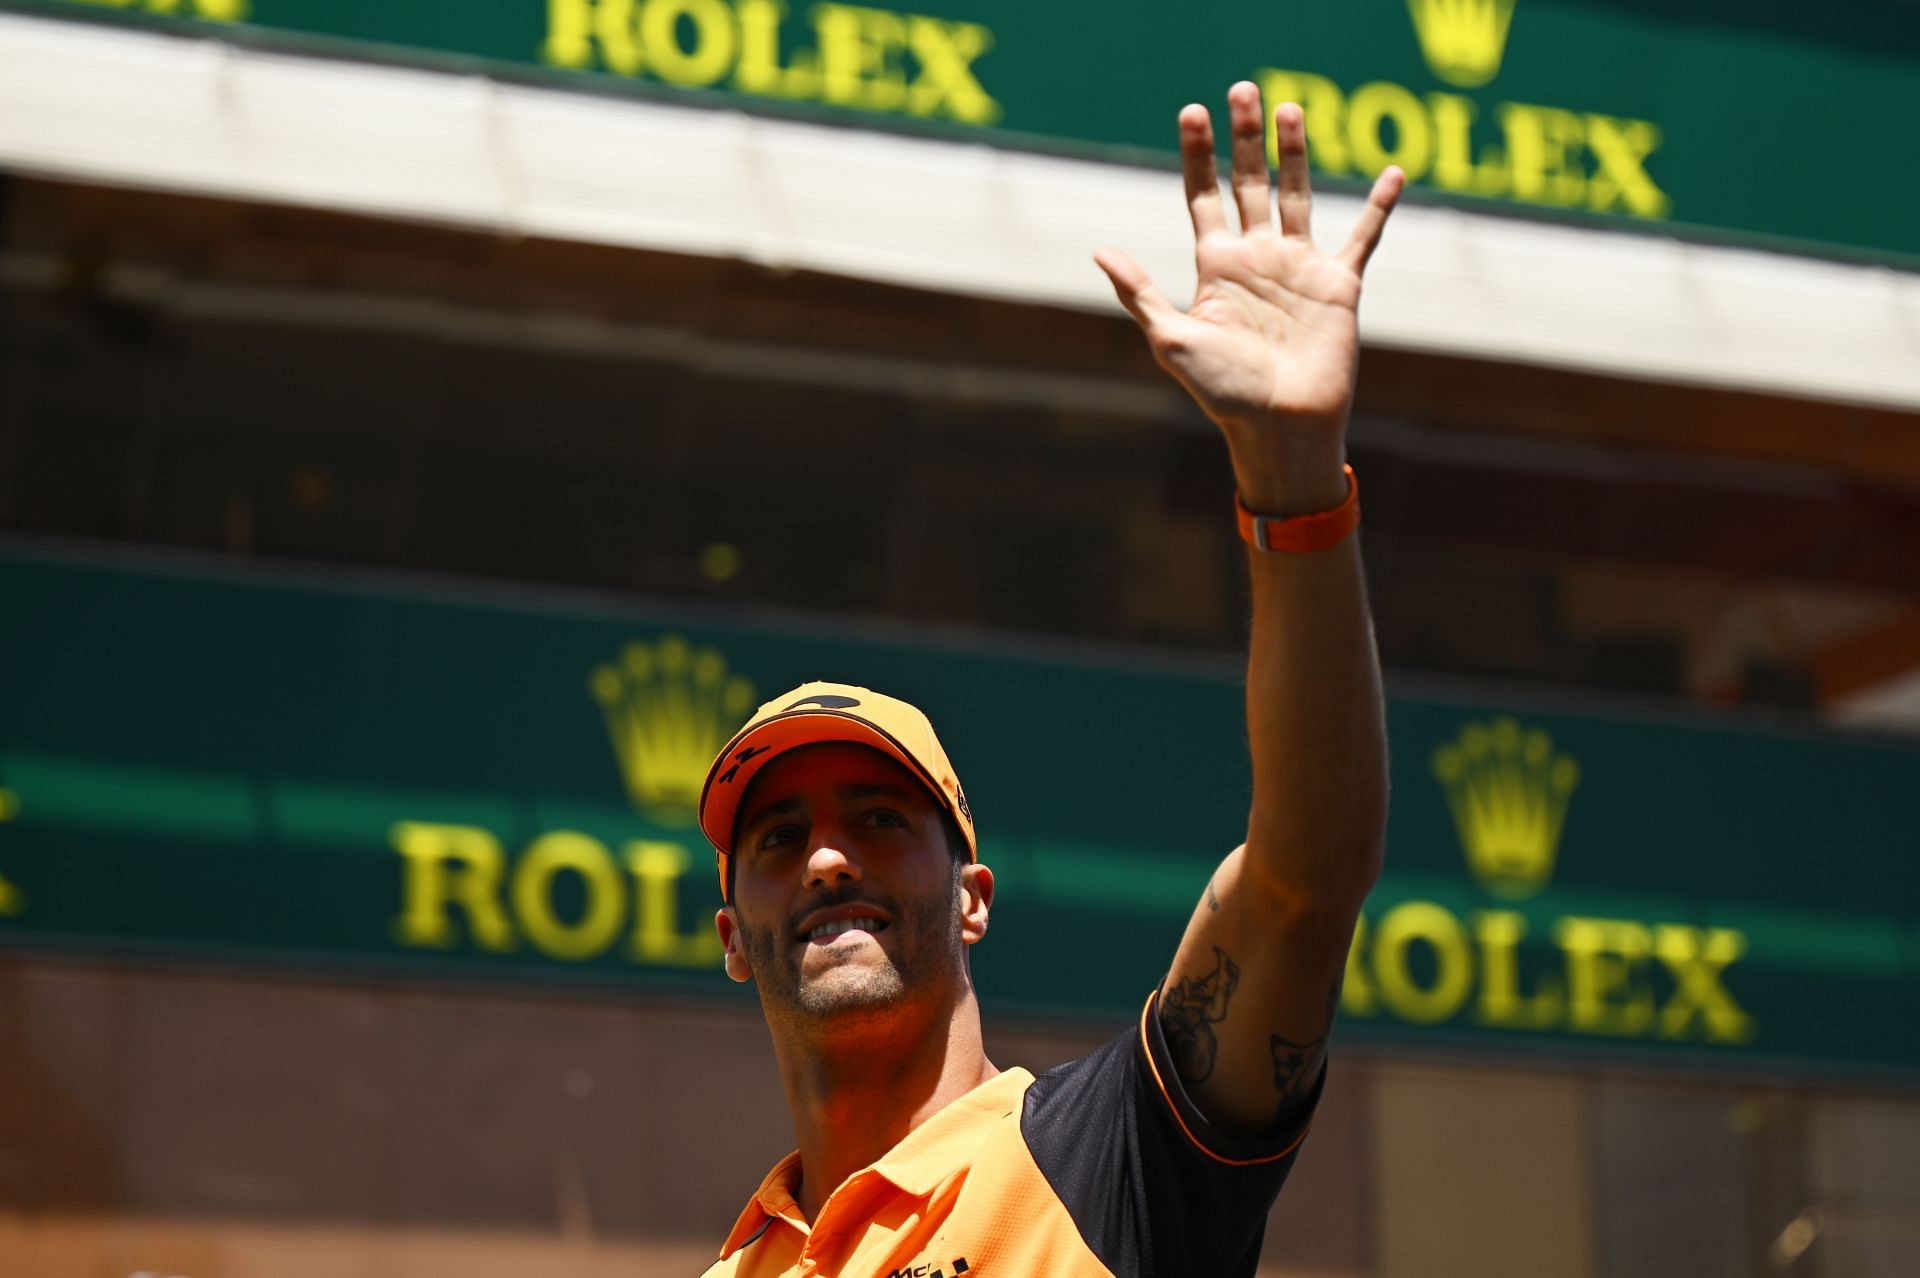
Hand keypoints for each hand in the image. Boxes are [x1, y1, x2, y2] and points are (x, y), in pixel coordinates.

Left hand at [1095, 83, 1401, 511]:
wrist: (1280, 427)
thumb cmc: (1222, 393)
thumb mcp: (1172, 340)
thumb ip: (1140, 294)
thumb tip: (1099, 250)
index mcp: (1215, 267)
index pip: (1203, 196)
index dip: (1198, 154)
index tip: (1192, 112)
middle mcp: (1256, 258)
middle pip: (1249, 183)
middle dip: (1245, 138)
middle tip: (1241, 89)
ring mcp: (1298, 268)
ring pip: (1297, 195)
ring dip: (1294, 153)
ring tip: (1289, 108)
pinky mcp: (1339, 285)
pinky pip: (1363, 237)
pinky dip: (1378, 206)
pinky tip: (1392, 174)